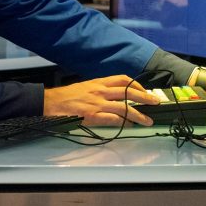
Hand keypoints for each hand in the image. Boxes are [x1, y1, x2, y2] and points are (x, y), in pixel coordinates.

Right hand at [43, 76, 159, 126]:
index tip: (145, 91)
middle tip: (156, 102)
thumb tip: (114, 98)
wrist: (50, 102)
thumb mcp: (85, 88)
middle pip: (128, 92)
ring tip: (148, 120)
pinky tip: (130, 126)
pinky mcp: (93, 116)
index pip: (123, 80)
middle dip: (145, 97)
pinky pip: (113, 119)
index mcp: (98, 83)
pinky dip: (123, 123)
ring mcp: (97, 104)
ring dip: (138, 114)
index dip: (137, 85)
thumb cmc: (66, 96)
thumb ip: (100, 91)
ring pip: (124, 107)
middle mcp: (100, 91)